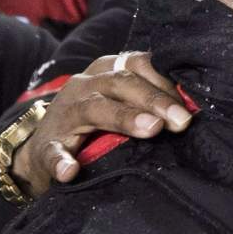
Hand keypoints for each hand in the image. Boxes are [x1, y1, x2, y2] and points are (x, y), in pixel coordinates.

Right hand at [10, 52, 190, 197]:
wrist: (42, 145)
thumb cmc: (94, 118)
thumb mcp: (119, 100)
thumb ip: (148, 99)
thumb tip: (190, 108)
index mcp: (106, 71)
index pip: (138, 64)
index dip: (164, 81)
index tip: (189, 103)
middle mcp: (85, 85)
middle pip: (122, 83)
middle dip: (155, 100)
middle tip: (182, 120)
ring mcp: (64, 113)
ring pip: (94, 108)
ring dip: (124, 118)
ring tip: (151, 129)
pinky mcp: (45, 145)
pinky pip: (53, 151)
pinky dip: (61, 160)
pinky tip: (71, 170)